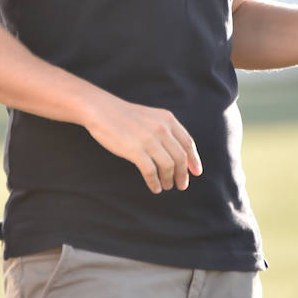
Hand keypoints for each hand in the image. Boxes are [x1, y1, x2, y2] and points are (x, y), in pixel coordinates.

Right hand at [83, 95, 202, 194]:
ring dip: (169, 179)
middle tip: (182, 185)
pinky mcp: (135, 150)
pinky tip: (155, 188)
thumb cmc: (125, 116)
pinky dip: (155, 182)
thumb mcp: (151, 117)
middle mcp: (161, 129)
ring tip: (166, 186)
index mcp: (167, 119)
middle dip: (182, 174)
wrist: (101, 110)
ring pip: (168, 166)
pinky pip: (151, 171)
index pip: (187, 143)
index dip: (193, 159)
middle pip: (179, 157)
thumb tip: (178, 154)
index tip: (196, 172)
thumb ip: (165, 131)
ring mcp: (149, 140)